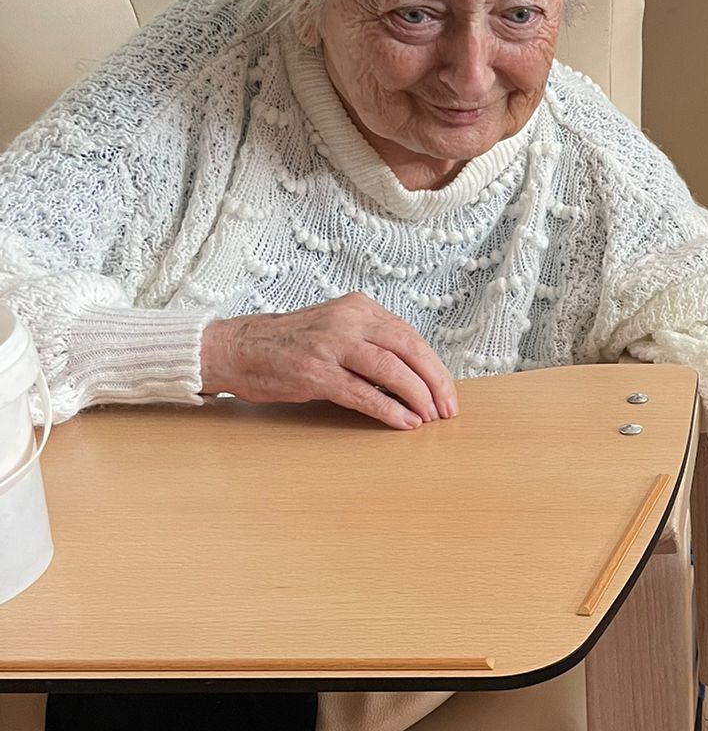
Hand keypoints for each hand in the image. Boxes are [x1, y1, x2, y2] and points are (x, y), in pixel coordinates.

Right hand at [200, 294, 458, 430]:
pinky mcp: (316, 373)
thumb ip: (371, 344)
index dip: (434, 367)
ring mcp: (331, 345)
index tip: (447, 392)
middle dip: (434, 382)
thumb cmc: (289, 344)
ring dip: (417, 397)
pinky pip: (363, 393)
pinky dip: (389, 410)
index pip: (410, 337)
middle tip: (447, 409)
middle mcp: (348, 321)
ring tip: (429, 417)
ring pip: (391, 370)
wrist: (236, 348)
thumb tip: (414, 378)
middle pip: (408, 350)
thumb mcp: (336, 329)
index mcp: (358, 308)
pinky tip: (404, 422)